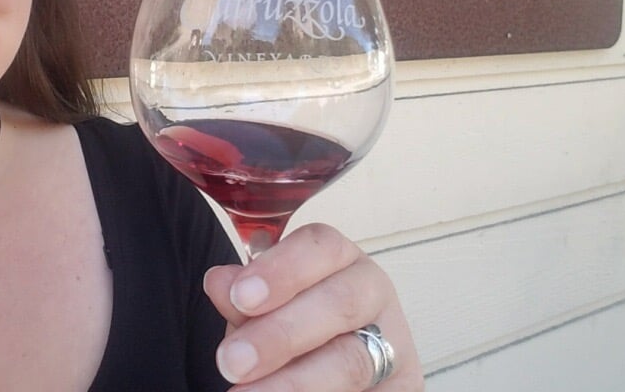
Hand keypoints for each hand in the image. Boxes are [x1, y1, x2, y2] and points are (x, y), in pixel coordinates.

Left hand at [203, 223, 423, 390]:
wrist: (323, 379)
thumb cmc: (290, 331)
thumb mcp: (261, 310)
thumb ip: (243, 298)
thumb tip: (220, 283)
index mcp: (341, 260)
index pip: (322, 246)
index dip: (281, 269)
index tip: (240, 297)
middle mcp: (375, 293)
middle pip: (341, 303)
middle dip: (281, 334)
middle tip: (231, 362)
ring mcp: (396, 344)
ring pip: (353, 360)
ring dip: (296, 381)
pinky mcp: (404, 387)